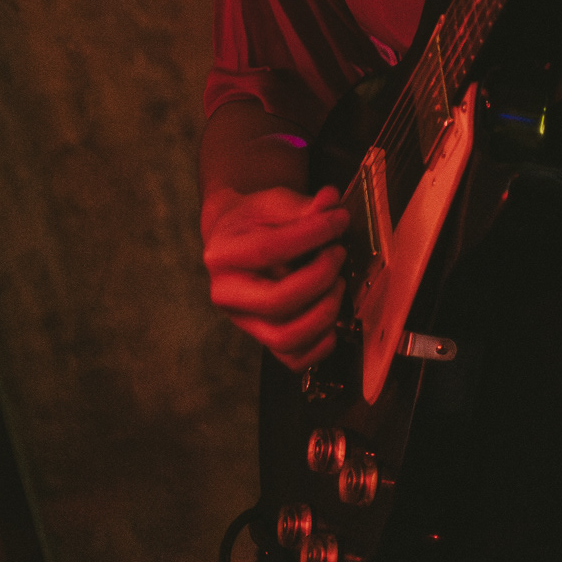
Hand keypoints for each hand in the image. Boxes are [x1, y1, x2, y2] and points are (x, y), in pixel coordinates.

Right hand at [203, 183, 348, 368]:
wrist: (235, 239)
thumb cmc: (255, 220)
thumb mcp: (273, 202)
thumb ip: (302, 205)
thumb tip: (331, 202)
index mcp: (223, 254)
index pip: (268, 250)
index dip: (311, 235)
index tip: (339, 220)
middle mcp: (226, 294)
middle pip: (277, 301)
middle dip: (319, 278)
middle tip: (338, 253)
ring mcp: (243, 322)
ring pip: (285, 337)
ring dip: (323, 313)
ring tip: (337, 284)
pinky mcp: (261, 339)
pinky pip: (293, 359)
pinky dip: (320, 347)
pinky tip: (334, 319)